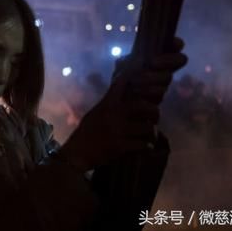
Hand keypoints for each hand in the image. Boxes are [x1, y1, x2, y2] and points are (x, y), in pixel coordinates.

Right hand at [58, 37, 187, 170]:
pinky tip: (144, 147)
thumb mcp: (95, 113)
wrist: (78, 153)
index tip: (144, 79)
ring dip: (151, 133)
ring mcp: (118, 130)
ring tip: (149, 136)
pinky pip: (143, 144)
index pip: (122, 84)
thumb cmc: (86, 131)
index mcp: (107, 104)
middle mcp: (114, 114)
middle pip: (145, 106)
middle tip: (153, 119)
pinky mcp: (121, 146)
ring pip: (148, 127)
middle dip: (154, 113)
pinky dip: (146, 146)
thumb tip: (121, 89)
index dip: (136, 79)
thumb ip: (109, 102)